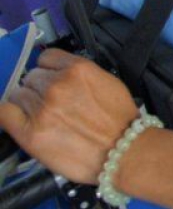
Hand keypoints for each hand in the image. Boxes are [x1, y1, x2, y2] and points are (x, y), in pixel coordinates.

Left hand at [0, 49, 137, 184]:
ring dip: (28, 104)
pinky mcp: (30, 133)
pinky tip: (21, 120)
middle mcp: (56, 85)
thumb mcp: (107, 83)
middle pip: (31, 77)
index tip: (53, 79)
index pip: (46, 57)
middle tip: (54, 104)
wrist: (124, 151)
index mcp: (78, 69)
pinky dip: (10, 114)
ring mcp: (42, 109)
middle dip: (40, 88)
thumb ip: (80, 76)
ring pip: (18, 94)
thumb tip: (60, 76)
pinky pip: (5, 113)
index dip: (49, 69)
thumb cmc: (121, 120)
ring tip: (44, 117)